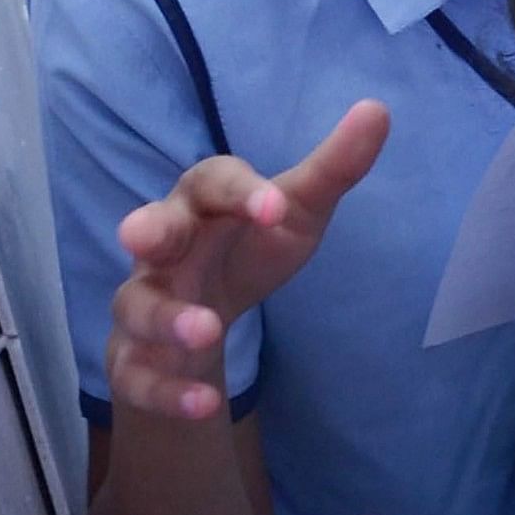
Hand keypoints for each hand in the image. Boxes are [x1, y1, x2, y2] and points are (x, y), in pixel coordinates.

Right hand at [105, 101, 389, 423]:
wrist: (201, 321)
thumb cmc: (248, 247)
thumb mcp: (296, 213)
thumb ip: (333, 168)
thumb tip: (377, 109)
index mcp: (202, 203)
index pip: (213, 183)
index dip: (240, 192)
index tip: (276, 207)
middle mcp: (164, 247)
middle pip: (148, 231)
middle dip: (145, 231)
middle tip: (141, 237)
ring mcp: (145, 300)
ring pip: (138, 305)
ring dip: (166, 318)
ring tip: (207, 332)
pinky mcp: (137, 358)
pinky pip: (140, 374)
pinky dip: (167, 390)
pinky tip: (204, 405)